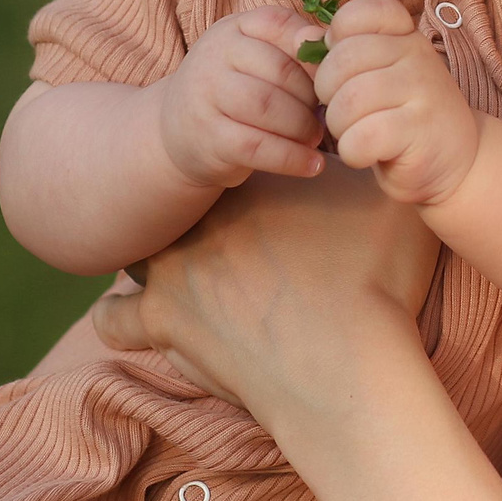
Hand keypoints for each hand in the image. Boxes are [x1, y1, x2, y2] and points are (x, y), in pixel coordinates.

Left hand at [93, 161, 438, 412]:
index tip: (257, 210)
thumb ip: (373, 163)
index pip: (224, 166)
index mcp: (250, 185)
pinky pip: (112, 318)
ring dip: (153, 265)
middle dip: (191, 221)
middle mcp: (201, 219)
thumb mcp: (389, 203)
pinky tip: (143, 320)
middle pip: (177, 207)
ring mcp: (172, 271)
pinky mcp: (160, 325)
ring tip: (183, 281)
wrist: (348, 362)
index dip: (238, 186)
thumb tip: (375, 138)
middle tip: (221, 245)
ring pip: (137, 255)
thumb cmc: (375, 281)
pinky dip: (123, 319)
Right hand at [158, 7, 325, 187]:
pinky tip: (312, 165)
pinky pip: (258, 147)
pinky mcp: (209, 138)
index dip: (313, 51)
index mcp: (233, 28)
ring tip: (316, 137)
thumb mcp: (254, 58)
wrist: (176, 130)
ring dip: (304, 127)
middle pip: (280, 71)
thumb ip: (290, 50)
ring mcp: (207, 96)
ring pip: (268, 107)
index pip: (280, 24)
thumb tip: (337, 52)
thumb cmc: (234, 90)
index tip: (334, 75)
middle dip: (313, 96)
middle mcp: (214, 56)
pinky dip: (292, 158)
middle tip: (328, 114)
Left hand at [311, 0, 483, 206]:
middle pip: (341, 60)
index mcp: (403, 33)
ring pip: (348, 101)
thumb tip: (302, 40)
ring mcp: (422, 89)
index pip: (359, 12)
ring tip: (356, 133)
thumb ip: (343, 53)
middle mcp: (416, 53)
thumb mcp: (377, 74)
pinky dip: (353, 152)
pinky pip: (362, 137)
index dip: (336, 38)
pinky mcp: (419, 130)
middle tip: (344, 111)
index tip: (345, 68)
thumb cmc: (403, 116)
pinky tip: (367, 154)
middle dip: (327, 93)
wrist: (457, 162)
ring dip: (339, 127)